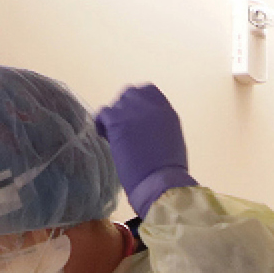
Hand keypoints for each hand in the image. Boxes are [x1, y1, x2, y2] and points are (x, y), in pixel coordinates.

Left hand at [95, 84, 196, 216]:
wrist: (160, 181)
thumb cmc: (168, 171)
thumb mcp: (172, 139)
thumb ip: (159, 124)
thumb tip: (144, 125)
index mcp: (167, 111)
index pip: (148, 90)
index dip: (138, 101)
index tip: (134, 115)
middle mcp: (151, 106)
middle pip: (130, 93)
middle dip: (124, 108)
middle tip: (123, 127)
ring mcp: (133, 112)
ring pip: (116, 104)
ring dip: (114, 118)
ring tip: (116, 136)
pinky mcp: (117, 121)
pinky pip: (102, 113)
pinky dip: (102, 124)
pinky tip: (106, 137)